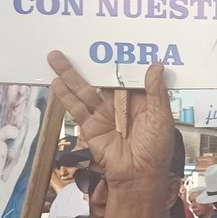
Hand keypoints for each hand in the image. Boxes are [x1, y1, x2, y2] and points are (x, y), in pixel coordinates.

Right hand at [48, 51, 172, 187]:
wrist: (138, 176)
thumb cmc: (155, 150)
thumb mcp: (161, 118)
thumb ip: (156, 93)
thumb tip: (156, 67)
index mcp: (141, 102)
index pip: (129, 77)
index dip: (121, 62)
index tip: (113, 42)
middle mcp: (120, 106)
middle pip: (102, 80)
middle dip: (90, 63)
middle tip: (79, 42)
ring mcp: (103, 115)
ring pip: (84, 90)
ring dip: (69, 74)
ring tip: (55, 55)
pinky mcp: (90, 126)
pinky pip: (76, 108)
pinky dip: (65, 95)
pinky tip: (56, 81)